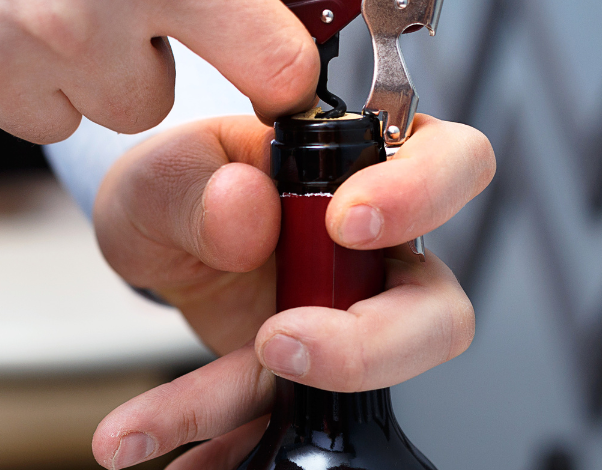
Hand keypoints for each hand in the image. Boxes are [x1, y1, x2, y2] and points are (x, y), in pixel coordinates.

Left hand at [90, 114, 494, 467]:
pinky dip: (232, 437)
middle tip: (283, 339)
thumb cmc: (182, 188)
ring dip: (309, 390)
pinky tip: (170, 440)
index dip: (419, 193)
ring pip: (383, 372)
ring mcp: (354, 317)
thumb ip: (193, 186)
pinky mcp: (315, 373)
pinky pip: (300, 416)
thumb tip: (245, 207)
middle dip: (377, 338)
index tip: (344, 222)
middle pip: (438, 303)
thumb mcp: (162, 174)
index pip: (448, 161)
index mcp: (363, 167)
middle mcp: (378, 249)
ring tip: (200, 400)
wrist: (152, 245)